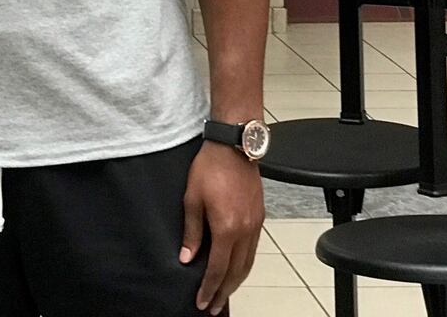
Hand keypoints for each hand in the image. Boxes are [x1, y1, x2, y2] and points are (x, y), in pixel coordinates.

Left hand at [180, 142, 263, 313]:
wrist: (234, 146)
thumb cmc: (209, 167)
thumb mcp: (191, 199)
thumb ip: (192, 232)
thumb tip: (187, 257)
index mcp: (227, 228)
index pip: (217, 268)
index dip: (209, 288)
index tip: (202, 302)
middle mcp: (245, 231)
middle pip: (236, 272)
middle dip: (224, 292)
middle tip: (213, 306)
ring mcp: (255, 225)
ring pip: (248, 264)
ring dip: (236, 281)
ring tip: (223, 293)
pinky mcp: (260, 218)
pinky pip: (253, 250)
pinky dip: (244, 265)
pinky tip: (236, 268)